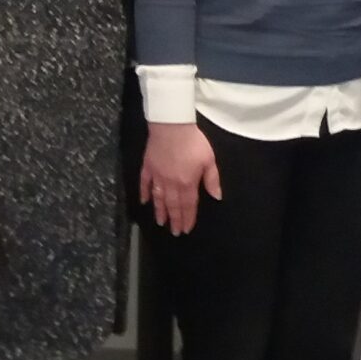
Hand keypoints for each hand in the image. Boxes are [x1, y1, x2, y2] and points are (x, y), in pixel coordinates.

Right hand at [140, 121, 220, 235]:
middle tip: (174, 232)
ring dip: (160, 211)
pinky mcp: (148, 167)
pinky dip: (144, 193)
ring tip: (160, 222)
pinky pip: (144, 183)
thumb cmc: (193, 142)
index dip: (187, 218)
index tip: (186, 229)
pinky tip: (144, 202)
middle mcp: (171, 183)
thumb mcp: (209, 160)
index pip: (188, 205)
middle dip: (174, 220)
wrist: (171, 126)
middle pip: (173, 205)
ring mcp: (157, 176)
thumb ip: (212, 180)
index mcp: (187, 183)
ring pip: (158, 198)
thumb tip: (216, 196)